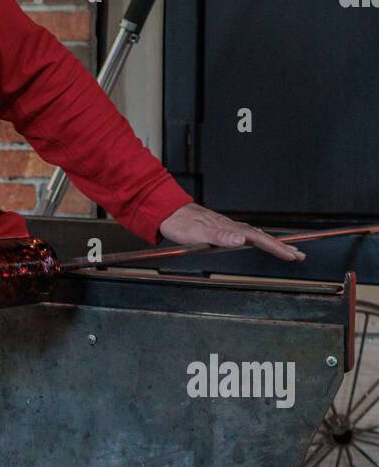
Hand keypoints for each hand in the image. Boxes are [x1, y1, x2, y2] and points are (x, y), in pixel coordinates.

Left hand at [158, 203, 305, 262]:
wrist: (167, 212)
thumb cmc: (180, 224)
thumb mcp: (198, 233)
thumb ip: (220, 236)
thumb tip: (241, 239)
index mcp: (229, 228)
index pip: (258, 238)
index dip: (276, 247)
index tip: (291, 254)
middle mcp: (231, 226)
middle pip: (262, 236)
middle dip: (281, 246)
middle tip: (299, 255)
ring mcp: (227, 226)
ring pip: (256, 235)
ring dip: (272, 243)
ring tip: (287, 250)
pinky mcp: (222, 228)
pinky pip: (247, 234)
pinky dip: (259, 239)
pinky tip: (259, 242)